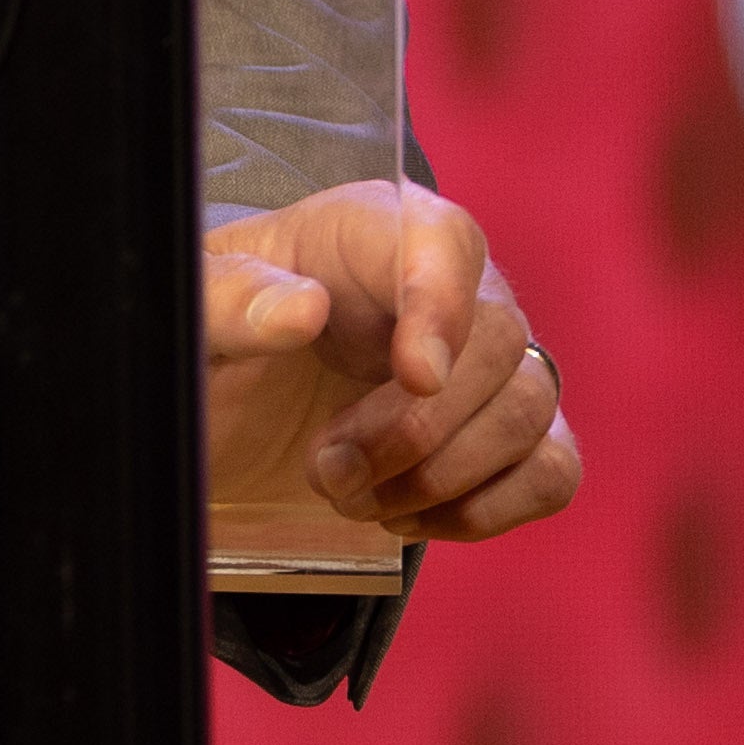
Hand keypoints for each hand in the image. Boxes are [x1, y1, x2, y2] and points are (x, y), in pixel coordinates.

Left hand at [200, 178, 576, 543]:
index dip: (442, 305)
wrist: (234, 402)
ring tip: (350, 495)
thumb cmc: (222, 334)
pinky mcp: (513, 433)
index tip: (414, 375)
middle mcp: (451, 285)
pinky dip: (489, 508)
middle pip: (498, 343)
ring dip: (441, 475)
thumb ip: (228, 299)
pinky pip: (552, 469)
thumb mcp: (191, 311)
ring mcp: (493, 361)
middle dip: (414, 427)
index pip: (445, 240)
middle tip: (328, 469)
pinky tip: (409, 514)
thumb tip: (302, 307)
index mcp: (370, 230)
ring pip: (530, 410)